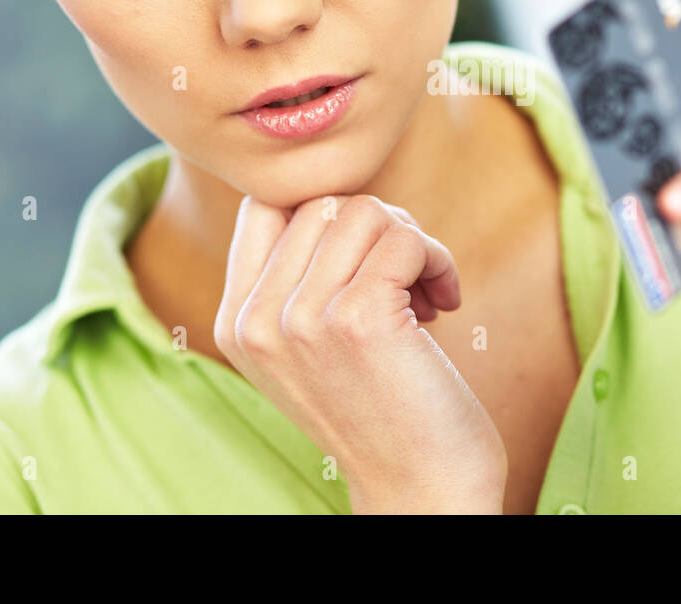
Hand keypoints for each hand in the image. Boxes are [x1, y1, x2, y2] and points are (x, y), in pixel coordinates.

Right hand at [215, 193, 506, 513]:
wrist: (421, 486)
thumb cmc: (382, 405)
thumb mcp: (311, 344)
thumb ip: (298, 277)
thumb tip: (335, 194)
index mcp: (236, 322)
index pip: (264, 204)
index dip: (327, 212)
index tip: (365, 257)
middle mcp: (256, 319)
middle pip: (322, 201)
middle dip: (380, 230)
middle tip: (405, 283)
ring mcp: (301, 319)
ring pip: (365, 210)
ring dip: (413, 243)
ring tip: (422, 295)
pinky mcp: (357, 319)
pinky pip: (405, 239)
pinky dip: (438, 261)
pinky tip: (445, 303)